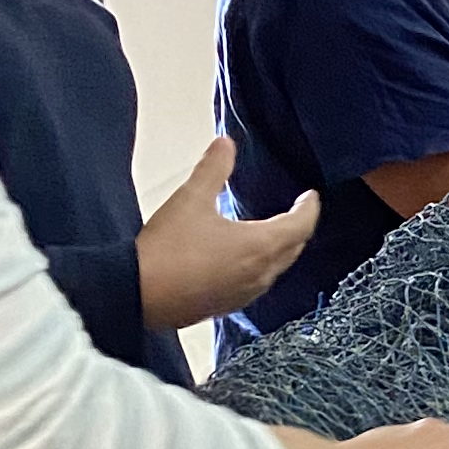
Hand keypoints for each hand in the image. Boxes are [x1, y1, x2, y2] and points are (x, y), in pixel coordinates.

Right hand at [136, 138, 318, 330]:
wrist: (138, 293)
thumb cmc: (168, 247)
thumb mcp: (191, 199)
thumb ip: (213, 169)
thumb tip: (225, 143)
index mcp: (260, 246)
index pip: (301, 226)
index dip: (309, 208)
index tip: (310, 196)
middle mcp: (260, 274)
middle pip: (292, 249)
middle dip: (298, 229)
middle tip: (296, 212)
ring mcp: (244, 294)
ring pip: (275, 270)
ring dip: (280, 250)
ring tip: (273, 233)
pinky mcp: (226, 306)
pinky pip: (255, 284)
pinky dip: (260, 268)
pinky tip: (243, 261)